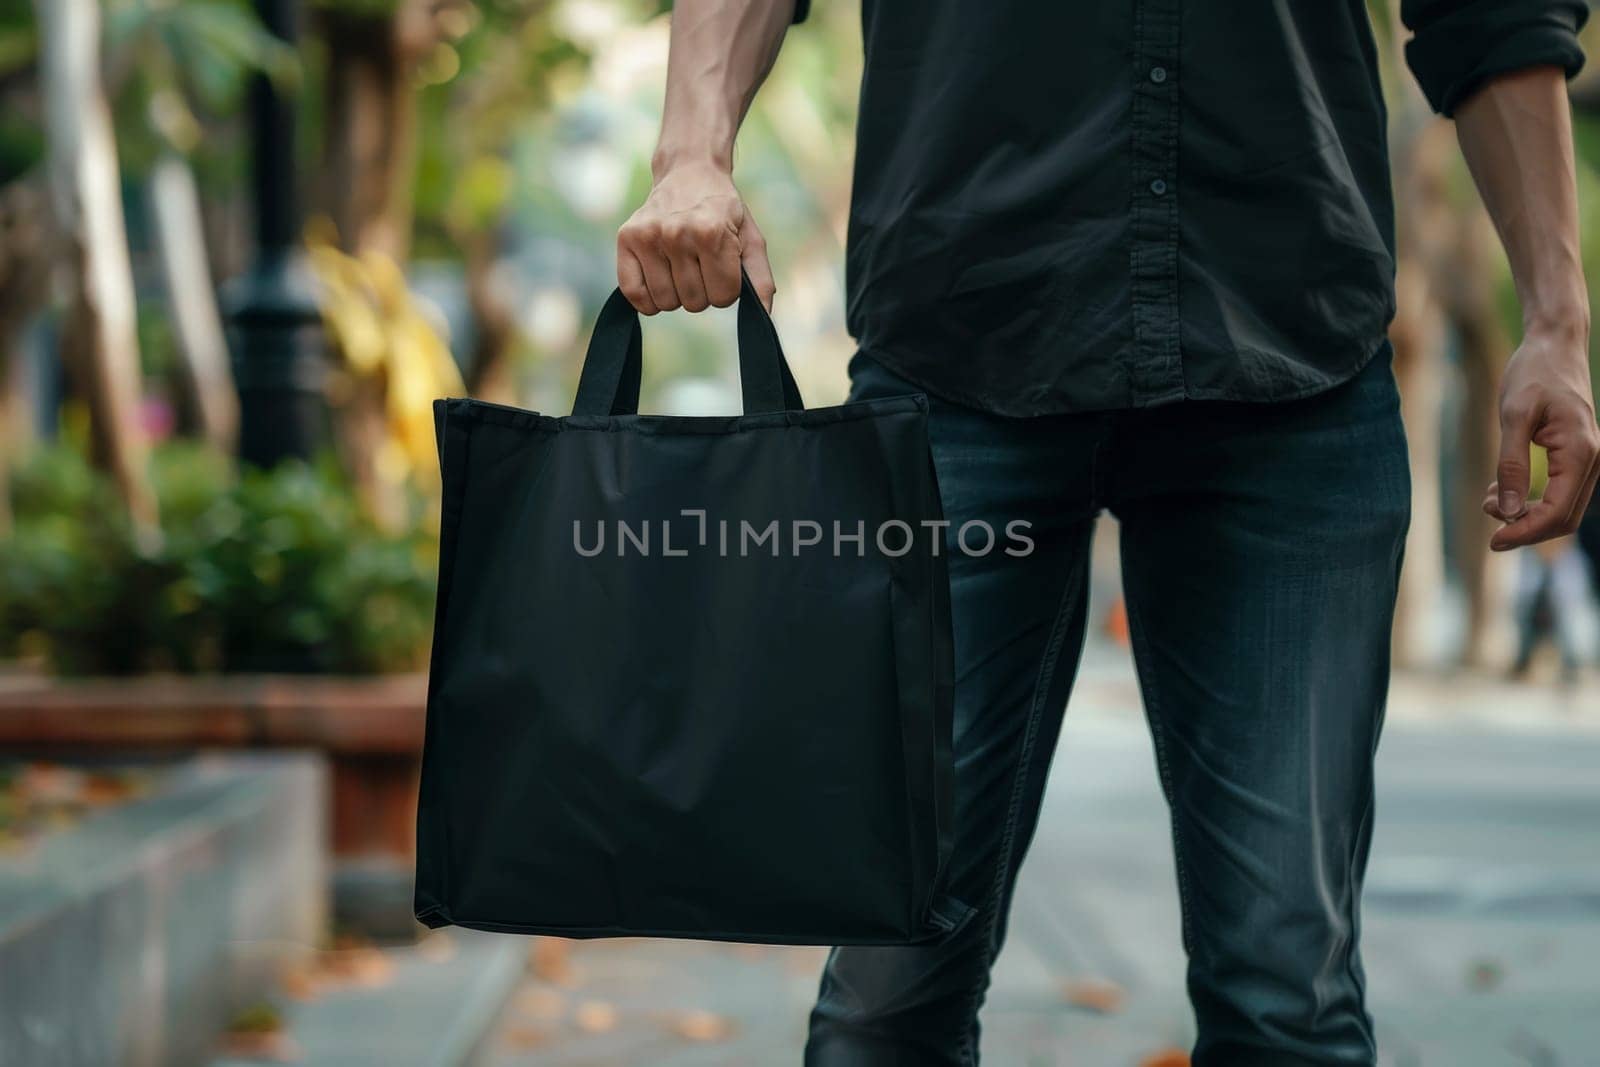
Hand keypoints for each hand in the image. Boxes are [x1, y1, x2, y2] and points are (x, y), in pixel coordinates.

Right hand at [616, 159, 774, 314]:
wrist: (689, 172)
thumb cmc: (723, 212)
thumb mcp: (750, 238)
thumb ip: (760, 279)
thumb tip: (763, 315)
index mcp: (712, 233)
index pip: (723, 297)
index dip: (727, 288)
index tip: (723, 267)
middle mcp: (677, 233)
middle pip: (694, 302)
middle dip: (703, 291)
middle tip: (701, 264)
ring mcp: (649, 235)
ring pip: (665, 302)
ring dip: (676, 294)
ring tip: (681, 267)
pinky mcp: (626, 238)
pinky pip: (632, 293)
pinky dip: (647, 300)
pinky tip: (659, 282)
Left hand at [1481, 323, 1599, 549]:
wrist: (1554, 346)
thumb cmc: (1534, 374)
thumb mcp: (1513, 417)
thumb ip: (1510, 465)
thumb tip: (1506, 511)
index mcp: (1581, 452)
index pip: (1557, 512)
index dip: (1524, 532)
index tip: (1493, 541)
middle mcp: (1593, 460)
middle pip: (1563, 518)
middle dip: (1524, 526)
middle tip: (1484, 512)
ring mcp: (1588, 459)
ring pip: (1562, 508)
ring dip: (1525, 514)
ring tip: (1488, 499)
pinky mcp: (1577, 456)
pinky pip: (1559, 492)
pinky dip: (1531, 499)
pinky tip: (1499, 489)